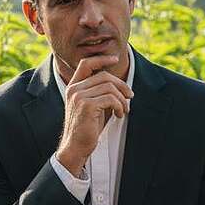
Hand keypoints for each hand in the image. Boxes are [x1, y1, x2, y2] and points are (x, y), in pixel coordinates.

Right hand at [56, 55, 132, 175]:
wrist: (76, 146)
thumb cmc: (87, 128)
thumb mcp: (93, 106)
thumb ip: (100, 93)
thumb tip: (120, 85)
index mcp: (74, 87)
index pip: (86, 64)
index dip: (102, 59)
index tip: (115, 58)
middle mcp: (74, 89)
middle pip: (104, 76)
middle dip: (121, 85)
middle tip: (130, 96)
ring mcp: (79, 96)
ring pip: (109, 87)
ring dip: (122, 99)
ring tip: (124, 110)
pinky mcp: (87, 105)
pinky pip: (111, 99)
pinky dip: (120, 106)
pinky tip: (119, 115)